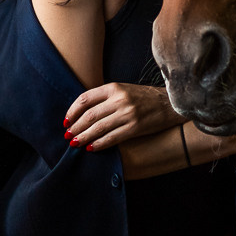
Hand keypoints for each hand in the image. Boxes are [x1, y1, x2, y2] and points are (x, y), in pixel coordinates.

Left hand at [64, 82, 182, 150]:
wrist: (169, 103)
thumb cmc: (143, 97)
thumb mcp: (123, 90)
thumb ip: (104, 97)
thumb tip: (81, 113)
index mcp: (114, 87)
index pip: (85, 99)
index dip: (72, 111)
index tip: (66, 121)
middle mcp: (120, 99)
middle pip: (89, 115)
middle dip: (75, 127)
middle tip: (68, 135)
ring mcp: (128, 114)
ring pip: (98, 127)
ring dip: (84, 137)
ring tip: (75, 143)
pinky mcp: (135, 127)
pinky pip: (112, 138)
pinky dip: (99, 144)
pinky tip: (91, 148)